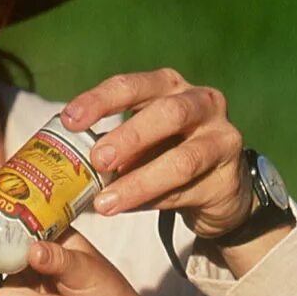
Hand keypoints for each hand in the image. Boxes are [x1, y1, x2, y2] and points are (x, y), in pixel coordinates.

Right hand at [0, 230, 151, 295]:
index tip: (24, 260)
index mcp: (49, 239)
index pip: (17, 231)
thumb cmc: (107, 293)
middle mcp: (33, 260)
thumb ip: (59, 259)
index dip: (12, 244)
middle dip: (29, 290)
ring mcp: (25, 285)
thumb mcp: (85, 270)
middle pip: (2, 268)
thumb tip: (34, 251)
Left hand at [61, 68, 251, 237]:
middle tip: (97, 161)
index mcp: (169, 86)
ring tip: (107, 202)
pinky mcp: (229, 176)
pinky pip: (189, 190)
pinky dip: (156, 201)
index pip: (132, 86)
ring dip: (140, 182)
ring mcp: (221, 137)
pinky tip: (131, 209)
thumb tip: (67, 162)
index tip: (69, 120)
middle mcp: (201, 102)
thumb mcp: (141, 141)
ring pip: (182, 159)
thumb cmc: (169, 154)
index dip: (100, 100)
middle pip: (167, 113)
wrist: (221, 186)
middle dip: (129, 137)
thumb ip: (113, 144)